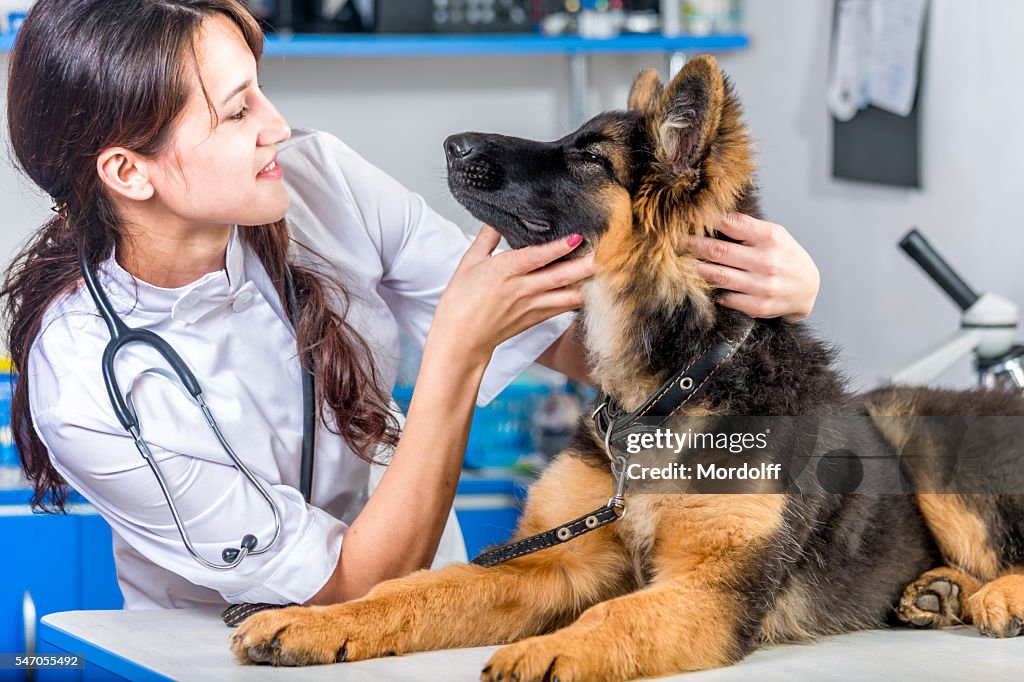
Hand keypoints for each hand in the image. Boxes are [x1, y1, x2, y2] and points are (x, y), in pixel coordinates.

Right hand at [430, 226, 593, 363]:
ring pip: (568, 295)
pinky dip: (577, 298)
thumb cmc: (461, 302)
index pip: (537, 257)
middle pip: (561, 277)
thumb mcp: (469, 263)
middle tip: (604, 254)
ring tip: (601, 270)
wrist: (461, 339)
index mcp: (504, 271)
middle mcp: (522, 290)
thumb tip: (495, 220)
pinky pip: (563, 308)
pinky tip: (588, 287)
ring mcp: (532, 306)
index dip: (559, 247)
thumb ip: (486, 239)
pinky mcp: (537, 318)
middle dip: (584, 266)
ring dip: (586, 283)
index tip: (577, 237)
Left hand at [686, 213, 819, 321]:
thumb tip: (710, 217)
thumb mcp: (775, 235)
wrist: (808, 290)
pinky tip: (700, 285)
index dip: (706, 220)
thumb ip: (747, 228)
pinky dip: (711, 291)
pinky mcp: (758, 306)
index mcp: (770, 237)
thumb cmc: (785, 256)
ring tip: (678, 263)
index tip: (686, 218)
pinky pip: (725, 298)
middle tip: (673, 241)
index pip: (731, 223)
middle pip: (718, 251)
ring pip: (717, 276)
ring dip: (694, 269)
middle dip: (692, 245)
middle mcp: (766, 261)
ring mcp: (762, 285)